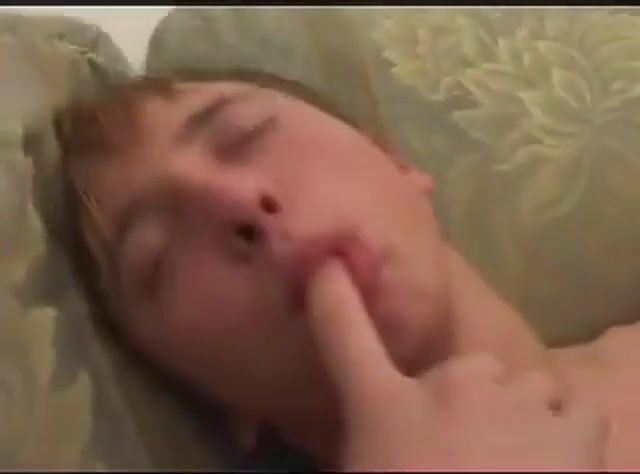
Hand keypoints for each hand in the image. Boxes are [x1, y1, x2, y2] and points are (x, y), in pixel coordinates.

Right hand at [306, 258, 608, 469]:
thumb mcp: (369, 459)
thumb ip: (376, 440)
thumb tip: (386, 431)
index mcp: (384, 405)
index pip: (343, 333)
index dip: (332, 292)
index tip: (327, 263)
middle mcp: (445, 386)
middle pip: (474, 368)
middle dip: (475, 400)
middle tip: (470, 450)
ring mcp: (510, 401)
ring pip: (527, 387)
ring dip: (522, 417)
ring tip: (515, 461)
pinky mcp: (571, 429)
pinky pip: (578, 411)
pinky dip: (569, 436)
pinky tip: (554, 466)